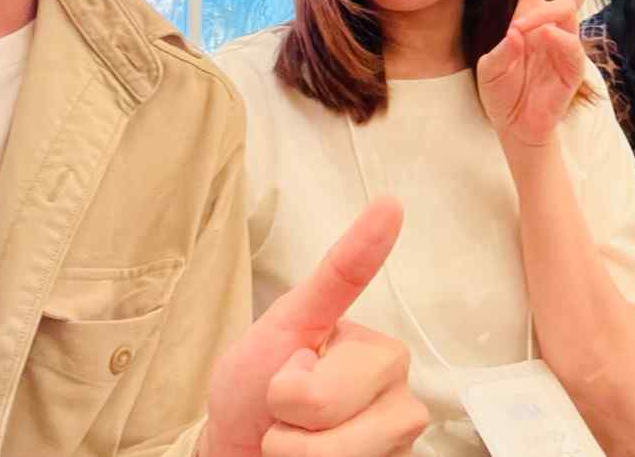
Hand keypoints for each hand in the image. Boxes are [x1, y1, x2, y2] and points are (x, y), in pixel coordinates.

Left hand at [201, 199, 427, 456]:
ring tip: (295, 440)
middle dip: (289, 423)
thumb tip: (391, 204)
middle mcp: (400, 400)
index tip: (303, 370)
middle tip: (285, 412)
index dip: (295, 389)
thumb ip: (339, 275)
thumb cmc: (255, 385)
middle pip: (333, 415)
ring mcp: (394, 444)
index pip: (344, 375)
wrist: (234, 449)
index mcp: (381, 354)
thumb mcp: (286, 321)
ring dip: (294, 455)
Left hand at [476, 0, 625, 148]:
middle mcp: (549, 27)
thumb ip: (501, 51)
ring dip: (546, 14)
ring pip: (568, 13)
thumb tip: (519, 31)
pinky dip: (558, 39)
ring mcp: (564, 45)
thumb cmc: (501, 92)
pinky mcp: (573, 68)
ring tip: (526, 29)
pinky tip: (545, 38)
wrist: (516, 126)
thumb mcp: (490, 69)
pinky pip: (572, 45)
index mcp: (526, 18)